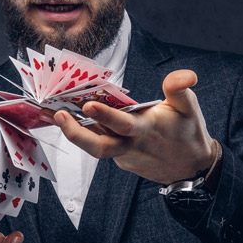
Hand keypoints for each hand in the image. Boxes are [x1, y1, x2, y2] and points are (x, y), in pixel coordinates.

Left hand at [51, 69, 215, 184]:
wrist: (190, 168)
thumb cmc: (188, 133)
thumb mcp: (189, 108)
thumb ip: (180, 89)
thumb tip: (186, 75)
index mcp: (148, 130)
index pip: (124, 124)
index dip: (106, 116)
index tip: (88, 105)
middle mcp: (132, 145)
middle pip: (100, 146)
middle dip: (76, 133)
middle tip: (58, 115)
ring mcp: (124, 155)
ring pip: (95, 147)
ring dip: (73, 132)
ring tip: (52, 114)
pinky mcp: (121, 159)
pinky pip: (101, 145)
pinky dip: (85, 133)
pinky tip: (68, 120)